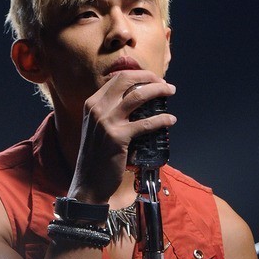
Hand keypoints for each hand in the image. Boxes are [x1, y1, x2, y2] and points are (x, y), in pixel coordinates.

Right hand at [68, 71, 175, 203]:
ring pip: (138, 96)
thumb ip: (108, 113)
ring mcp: (107, 123)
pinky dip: (161, 119)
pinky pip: (146, 123)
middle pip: (127, 81)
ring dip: (158, 91)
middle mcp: (97, 109)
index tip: (152, 79)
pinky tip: (170, 119)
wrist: (88, 183)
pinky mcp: (118, 138)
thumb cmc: (96, 158)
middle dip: (150, 77)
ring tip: (170, 92)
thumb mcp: (96, 129)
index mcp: (91, 104)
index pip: (117, 78)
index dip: (139, 75)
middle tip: (164, 84)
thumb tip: (133, 103)